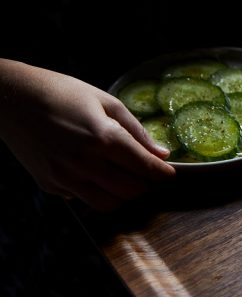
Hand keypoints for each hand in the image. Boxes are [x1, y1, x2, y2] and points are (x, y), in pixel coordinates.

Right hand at [0, 59, 175, 210]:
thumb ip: (137, 130)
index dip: (163, 174)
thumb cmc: (62, 93)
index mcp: (103, 137)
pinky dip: (96, 192)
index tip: (170, 175)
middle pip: (131, 191)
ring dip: (123, 195)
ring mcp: (65, 177)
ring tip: (124, 178)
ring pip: (109, 203)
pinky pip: (83, 199)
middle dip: (145, 185)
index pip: (144, 167)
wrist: (11, 98)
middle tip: (147, 174)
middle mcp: (85, 162)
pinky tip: (95, 174)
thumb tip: (162, 154)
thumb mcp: (106, 102)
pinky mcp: (50, 185)